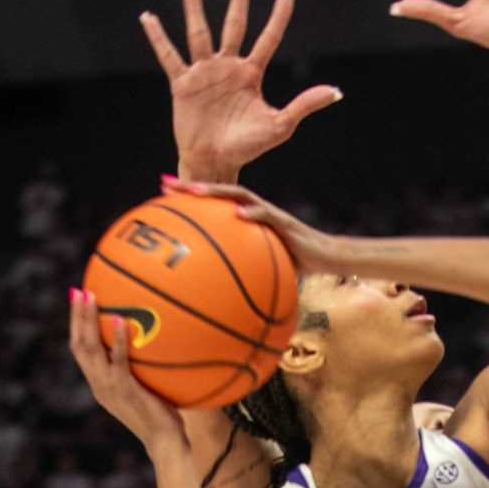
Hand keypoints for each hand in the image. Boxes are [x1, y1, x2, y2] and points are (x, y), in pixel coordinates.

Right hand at [67, 289, 186, 458]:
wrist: (165, 443)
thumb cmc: (162, 417)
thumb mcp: (147, 389)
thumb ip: (143, 369)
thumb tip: (156, 343)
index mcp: (100, 385)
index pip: (81, 352)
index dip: (77, 327)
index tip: (77, 303)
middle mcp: (99, 385)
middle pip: (78, 346)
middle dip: (76, 317)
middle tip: (77, 291)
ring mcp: (109, 388)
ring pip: (89, 349)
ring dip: (88, 320)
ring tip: (90, 296)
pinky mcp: (124, 390)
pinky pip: (117, 360)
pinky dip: (116, 339)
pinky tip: (120, 320)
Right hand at [141, 0, 341, 185]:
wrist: (216, 164)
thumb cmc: (248, 147)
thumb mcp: (280, 125)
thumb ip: (304, 105)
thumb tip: (336, 91)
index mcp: (251, 74)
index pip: (268, 38)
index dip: (278, 17)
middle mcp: (228, 67)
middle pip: (234, 25)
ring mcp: (204, 73)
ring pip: (200, 33)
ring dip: (195, 8)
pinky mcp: (183, 84)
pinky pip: (169, 56)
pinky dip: (158, 37)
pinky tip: (148, 17)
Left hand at [161, 181, 333, 278]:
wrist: (326, 258)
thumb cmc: (295, 266)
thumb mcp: (263, 271)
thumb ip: (242, 277)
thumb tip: (219, 302)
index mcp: (245, 219)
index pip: (213, 204)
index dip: (188, 199)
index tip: (162, 197)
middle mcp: (253, 211)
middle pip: (217, 193)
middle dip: (190, 187)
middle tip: (164, 185)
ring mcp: (268, 213)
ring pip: (238, 196)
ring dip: (215, 192)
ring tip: (194, 192)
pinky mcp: (284, 222)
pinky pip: (266, 215)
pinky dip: (252, 214)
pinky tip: (237, 214)